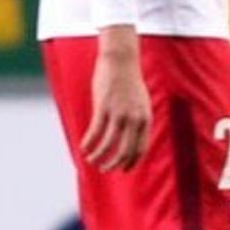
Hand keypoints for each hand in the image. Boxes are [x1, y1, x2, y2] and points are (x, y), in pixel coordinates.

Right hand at [81, 28, 150, 170]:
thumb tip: (132, 137)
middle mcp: (134, 119)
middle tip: (104, 169)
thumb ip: (138, 120)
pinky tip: (84, 148)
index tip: (123, 170)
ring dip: (98, 156)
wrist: (121, 60)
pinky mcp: (104, 107)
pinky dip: (89, 143)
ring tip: (91, 161)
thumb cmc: (129, 82)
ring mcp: (119, 113)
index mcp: (145, 119)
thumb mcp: (140, 103)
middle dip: (114, 164)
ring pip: (108, 144)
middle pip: (125, 151)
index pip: (140, 149)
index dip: (131, 162)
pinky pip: (96, 132)